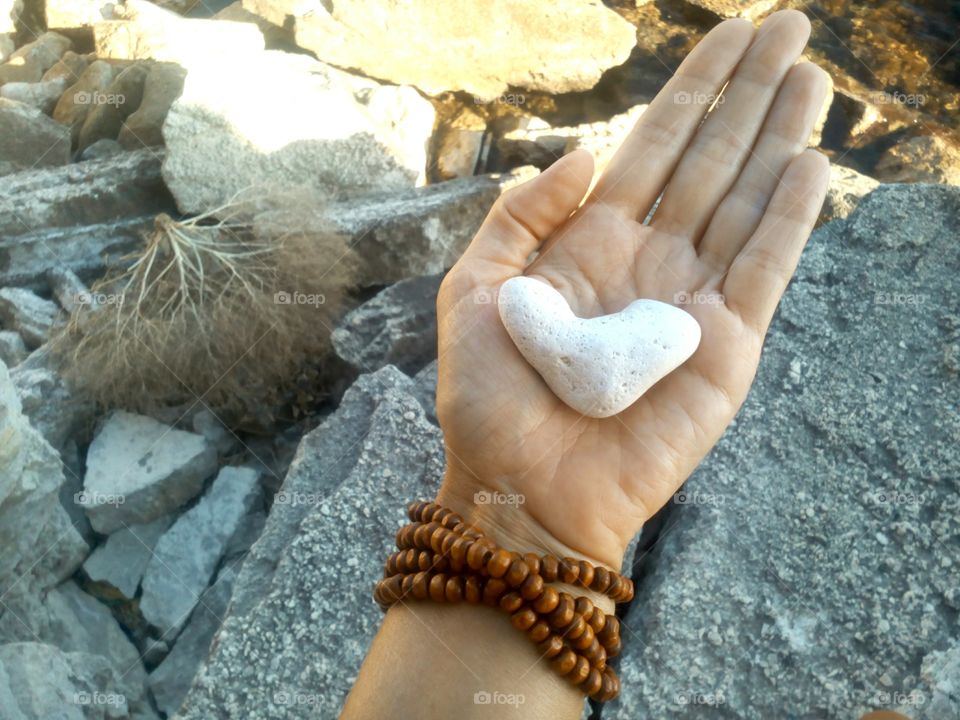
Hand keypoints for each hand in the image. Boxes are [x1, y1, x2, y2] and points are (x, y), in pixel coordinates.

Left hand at [435, 10, 830, 570]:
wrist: (519, 488)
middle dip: (748, 94)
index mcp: (593, 244)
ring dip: (780, 136)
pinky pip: (764, 268)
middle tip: (791, 25)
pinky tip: (812, 162)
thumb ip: (523, 214)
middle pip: (712, 159)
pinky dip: (791, 216)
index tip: (730, 34)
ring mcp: (692, 301)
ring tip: (810, 73)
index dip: (692, 90)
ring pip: (747, 199)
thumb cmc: (489, 399)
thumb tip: (585, 153)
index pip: (654, 148)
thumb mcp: (475, 287)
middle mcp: (651, 261)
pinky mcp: (726, 347)